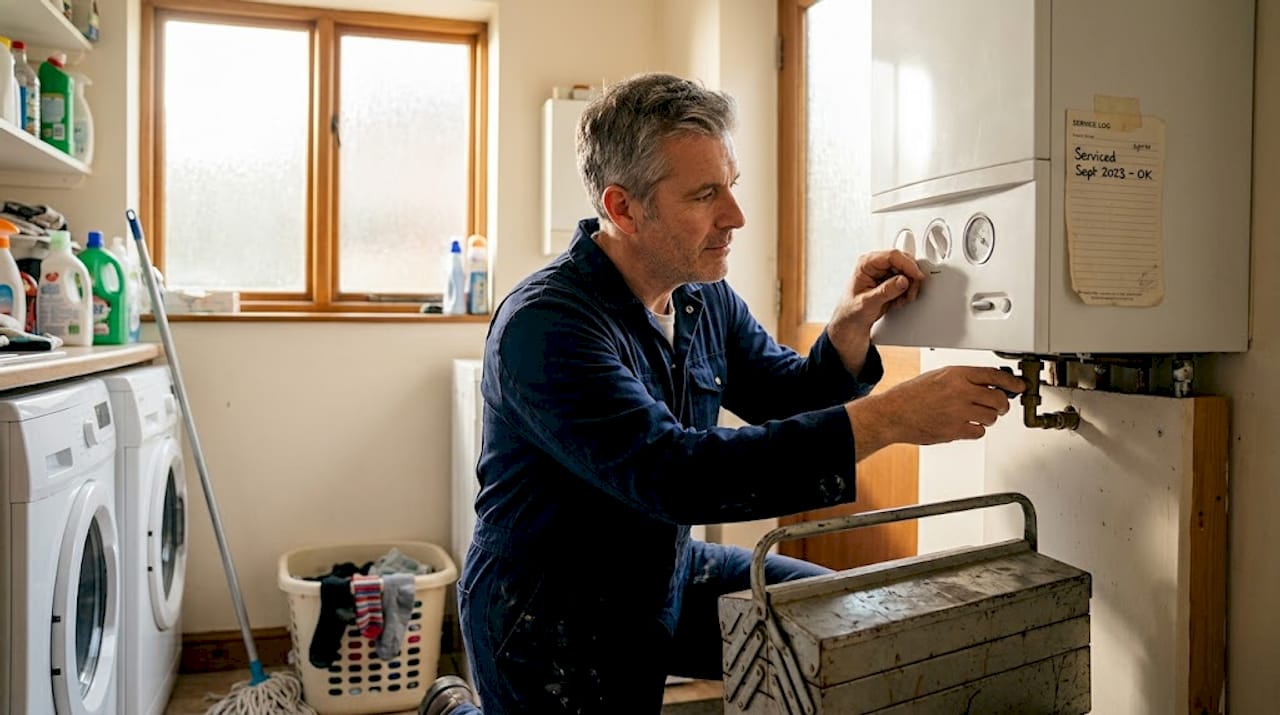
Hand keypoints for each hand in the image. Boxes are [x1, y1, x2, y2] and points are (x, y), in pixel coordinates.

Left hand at [827, 250, 925, 373]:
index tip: (916, 276)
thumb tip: (902, 281)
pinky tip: (898, 300)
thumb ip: (886, 291)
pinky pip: (907, 280)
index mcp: (866, 264)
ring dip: (909, 286)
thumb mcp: (868, 303)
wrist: (851, 323)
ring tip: (901, 300)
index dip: (907, 264)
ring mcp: (883, 272)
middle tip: (910, 292)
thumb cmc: (851, 311)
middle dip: (910, 277)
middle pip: (903, 261)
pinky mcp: (890, 281)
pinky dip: (907, 291)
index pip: (892, 256)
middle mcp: (875, 265)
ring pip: (907, 271)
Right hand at [845, 366, 1026, 457]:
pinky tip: (965, 426)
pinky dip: (975, 430)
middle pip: (998, 399)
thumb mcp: (938, 377)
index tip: (1019, 387)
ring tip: (975, 416)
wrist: (893, 414)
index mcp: (956, 374)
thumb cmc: (911, 395)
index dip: (1011, 383)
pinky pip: (979, 432)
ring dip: (988, 418)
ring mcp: (959, 412)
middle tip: (999, 407)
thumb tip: (986, 384)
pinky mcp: (955, 430)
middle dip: (1001, 405)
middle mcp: (960, 391)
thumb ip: (962, 380)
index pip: (993, 376)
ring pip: (991, 417)